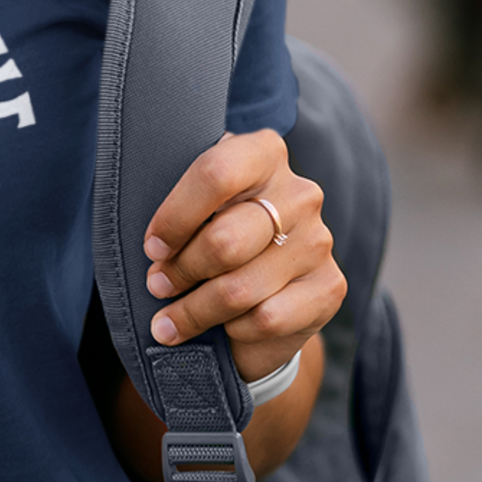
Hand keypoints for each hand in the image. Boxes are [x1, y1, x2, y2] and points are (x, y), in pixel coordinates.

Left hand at [142, 129, 344, 384]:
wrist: (258, 291)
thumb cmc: (209, 235)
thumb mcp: (191, 210)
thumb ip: (177, 208)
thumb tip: (154, 247)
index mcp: (263, 153)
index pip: (216, 173)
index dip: (176, 216)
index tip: (152, 246)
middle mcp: (300, 193)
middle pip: (224, 240)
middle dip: (181, 270)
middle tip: (157, 284)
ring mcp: (319, 241)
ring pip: (240, 288)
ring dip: (194, 310)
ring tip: (168, 320)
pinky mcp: (330, 288)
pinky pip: (267, 317)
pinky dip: (234, 328)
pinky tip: (223, 326)